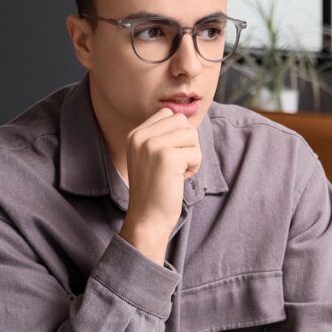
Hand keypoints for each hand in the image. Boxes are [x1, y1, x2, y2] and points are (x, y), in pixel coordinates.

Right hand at [119, 108, 201, 261]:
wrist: (147, 218)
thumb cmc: (155, 189)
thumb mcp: (151, 156)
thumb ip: (163, 136)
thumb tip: (187, 117)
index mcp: (135, 134)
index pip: (168, 113)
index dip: (178, 134)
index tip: (169, 157)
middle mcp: (141, 136)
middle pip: (182, 121)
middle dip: (187, 142)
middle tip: (177, 164)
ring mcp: (153, 145)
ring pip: (192, 134)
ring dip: (192, 155)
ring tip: (178, 171)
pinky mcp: (167, 157)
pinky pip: (196, 153)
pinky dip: (194, 167)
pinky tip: (179, 179)